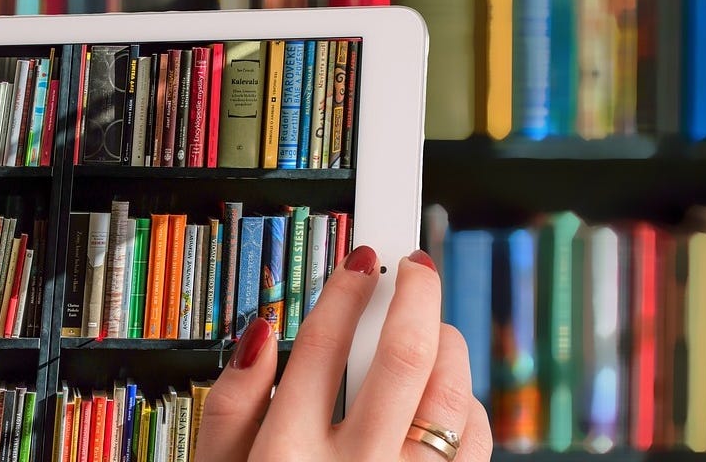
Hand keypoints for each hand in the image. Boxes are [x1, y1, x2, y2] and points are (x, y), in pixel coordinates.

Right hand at [194, 247, 492, 460]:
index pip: (324, 345)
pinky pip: (474, 441)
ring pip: (451, 396)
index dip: (347, 289)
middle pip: (405, 358)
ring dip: (448, 345)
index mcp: (286, 458)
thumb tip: (263, 332)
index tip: (361, 262)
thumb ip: (231, 402)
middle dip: (418, 294)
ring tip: (430, 331)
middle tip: (416, 268)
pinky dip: (464, 404)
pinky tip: (439, 399)